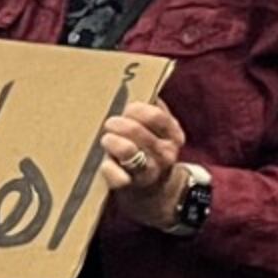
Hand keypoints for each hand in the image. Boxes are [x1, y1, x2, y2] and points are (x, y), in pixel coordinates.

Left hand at [99, 100, 190, 228]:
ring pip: (127, 151)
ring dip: (112, 142)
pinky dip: (107, 168)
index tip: (127, 109)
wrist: (155, 192)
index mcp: (173, 136)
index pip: (155, 115)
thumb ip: (154, 111)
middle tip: (109, 124)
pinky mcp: (131, 186)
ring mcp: (149, 171)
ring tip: (106, 140)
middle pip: (136, 131)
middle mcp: (164, 154)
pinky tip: (105, 164)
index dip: (136, 109)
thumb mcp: (160, 132)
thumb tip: (141, 84)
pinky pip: (117, 176)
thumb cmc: (150, 152)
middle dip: (117, 124)